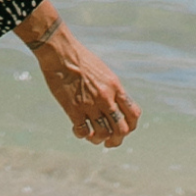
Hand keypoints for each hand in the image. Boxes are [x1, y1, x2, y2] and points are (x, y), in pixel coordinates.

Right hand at [34, 30, 139, 147]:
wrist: (61, 53)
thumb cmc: (81, 60)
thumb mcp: (104, 72)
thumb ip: (111, 89)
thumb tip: (114, 104)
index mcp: (116, 87)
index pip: (134, 114)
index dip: (131, 126)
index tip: (123, 129)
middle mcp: (106, 98)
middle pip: (121, 129)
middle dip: (117, 140)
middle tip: (110, 142)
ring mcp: (90, 104)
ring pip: (103, 133)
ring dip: (99, 139)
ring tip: (92, 137)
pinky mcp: (73, 108)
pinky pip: (83, 131)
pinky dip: (82, 135)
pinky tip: (78, 130)